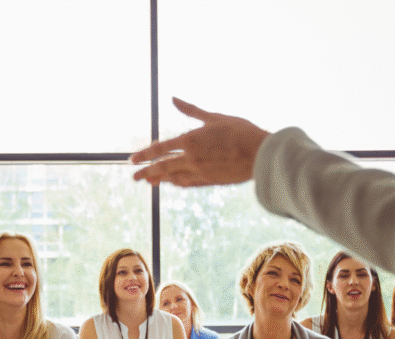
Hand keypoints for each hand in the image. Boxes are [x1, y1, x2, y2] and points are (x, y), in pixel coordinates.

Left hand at [130, 98, 269, 186]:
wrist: (261, 155)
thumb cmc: (241, 131)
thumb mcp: (215, 117)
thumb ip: (192, 110)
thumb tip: (174, 98)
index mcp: (191, 141)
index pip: (160, 149)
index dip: (144, 154)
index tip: (133, 159)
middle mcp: (192, 159)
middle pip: (162, 168)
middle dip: (146, 172)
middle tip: (134, 176)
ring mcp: (200, 173)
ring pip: (173, 178)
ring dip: (160, 179)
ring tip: (149, 181)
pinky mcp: (209, 181)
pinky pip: (187, 183)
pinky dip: (177, 182)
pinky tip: (173, 182)